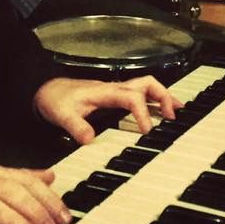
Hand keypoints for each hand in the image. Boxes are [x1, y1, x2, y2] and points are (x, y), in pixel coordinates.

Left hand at [34, 75, 182, 144]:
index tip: (147, 132)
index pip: (132, 97)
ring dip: (163, 97)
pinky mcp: (114, 97)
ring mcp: (115, 92)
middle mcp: (114, 89)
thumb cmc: (56, 99)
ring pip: (146, 87)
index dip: (143, 113)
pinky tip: (160, 114)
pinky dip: (154, 102)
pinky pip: (140, 95)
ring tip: (177, 113)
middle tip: (173, 117)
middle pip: (147, 84)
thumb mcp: (61, 115)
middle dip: (164, 98)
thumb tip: (90, 139)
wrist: (46, 90)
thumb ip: (75, 126)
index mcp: (105, 92)